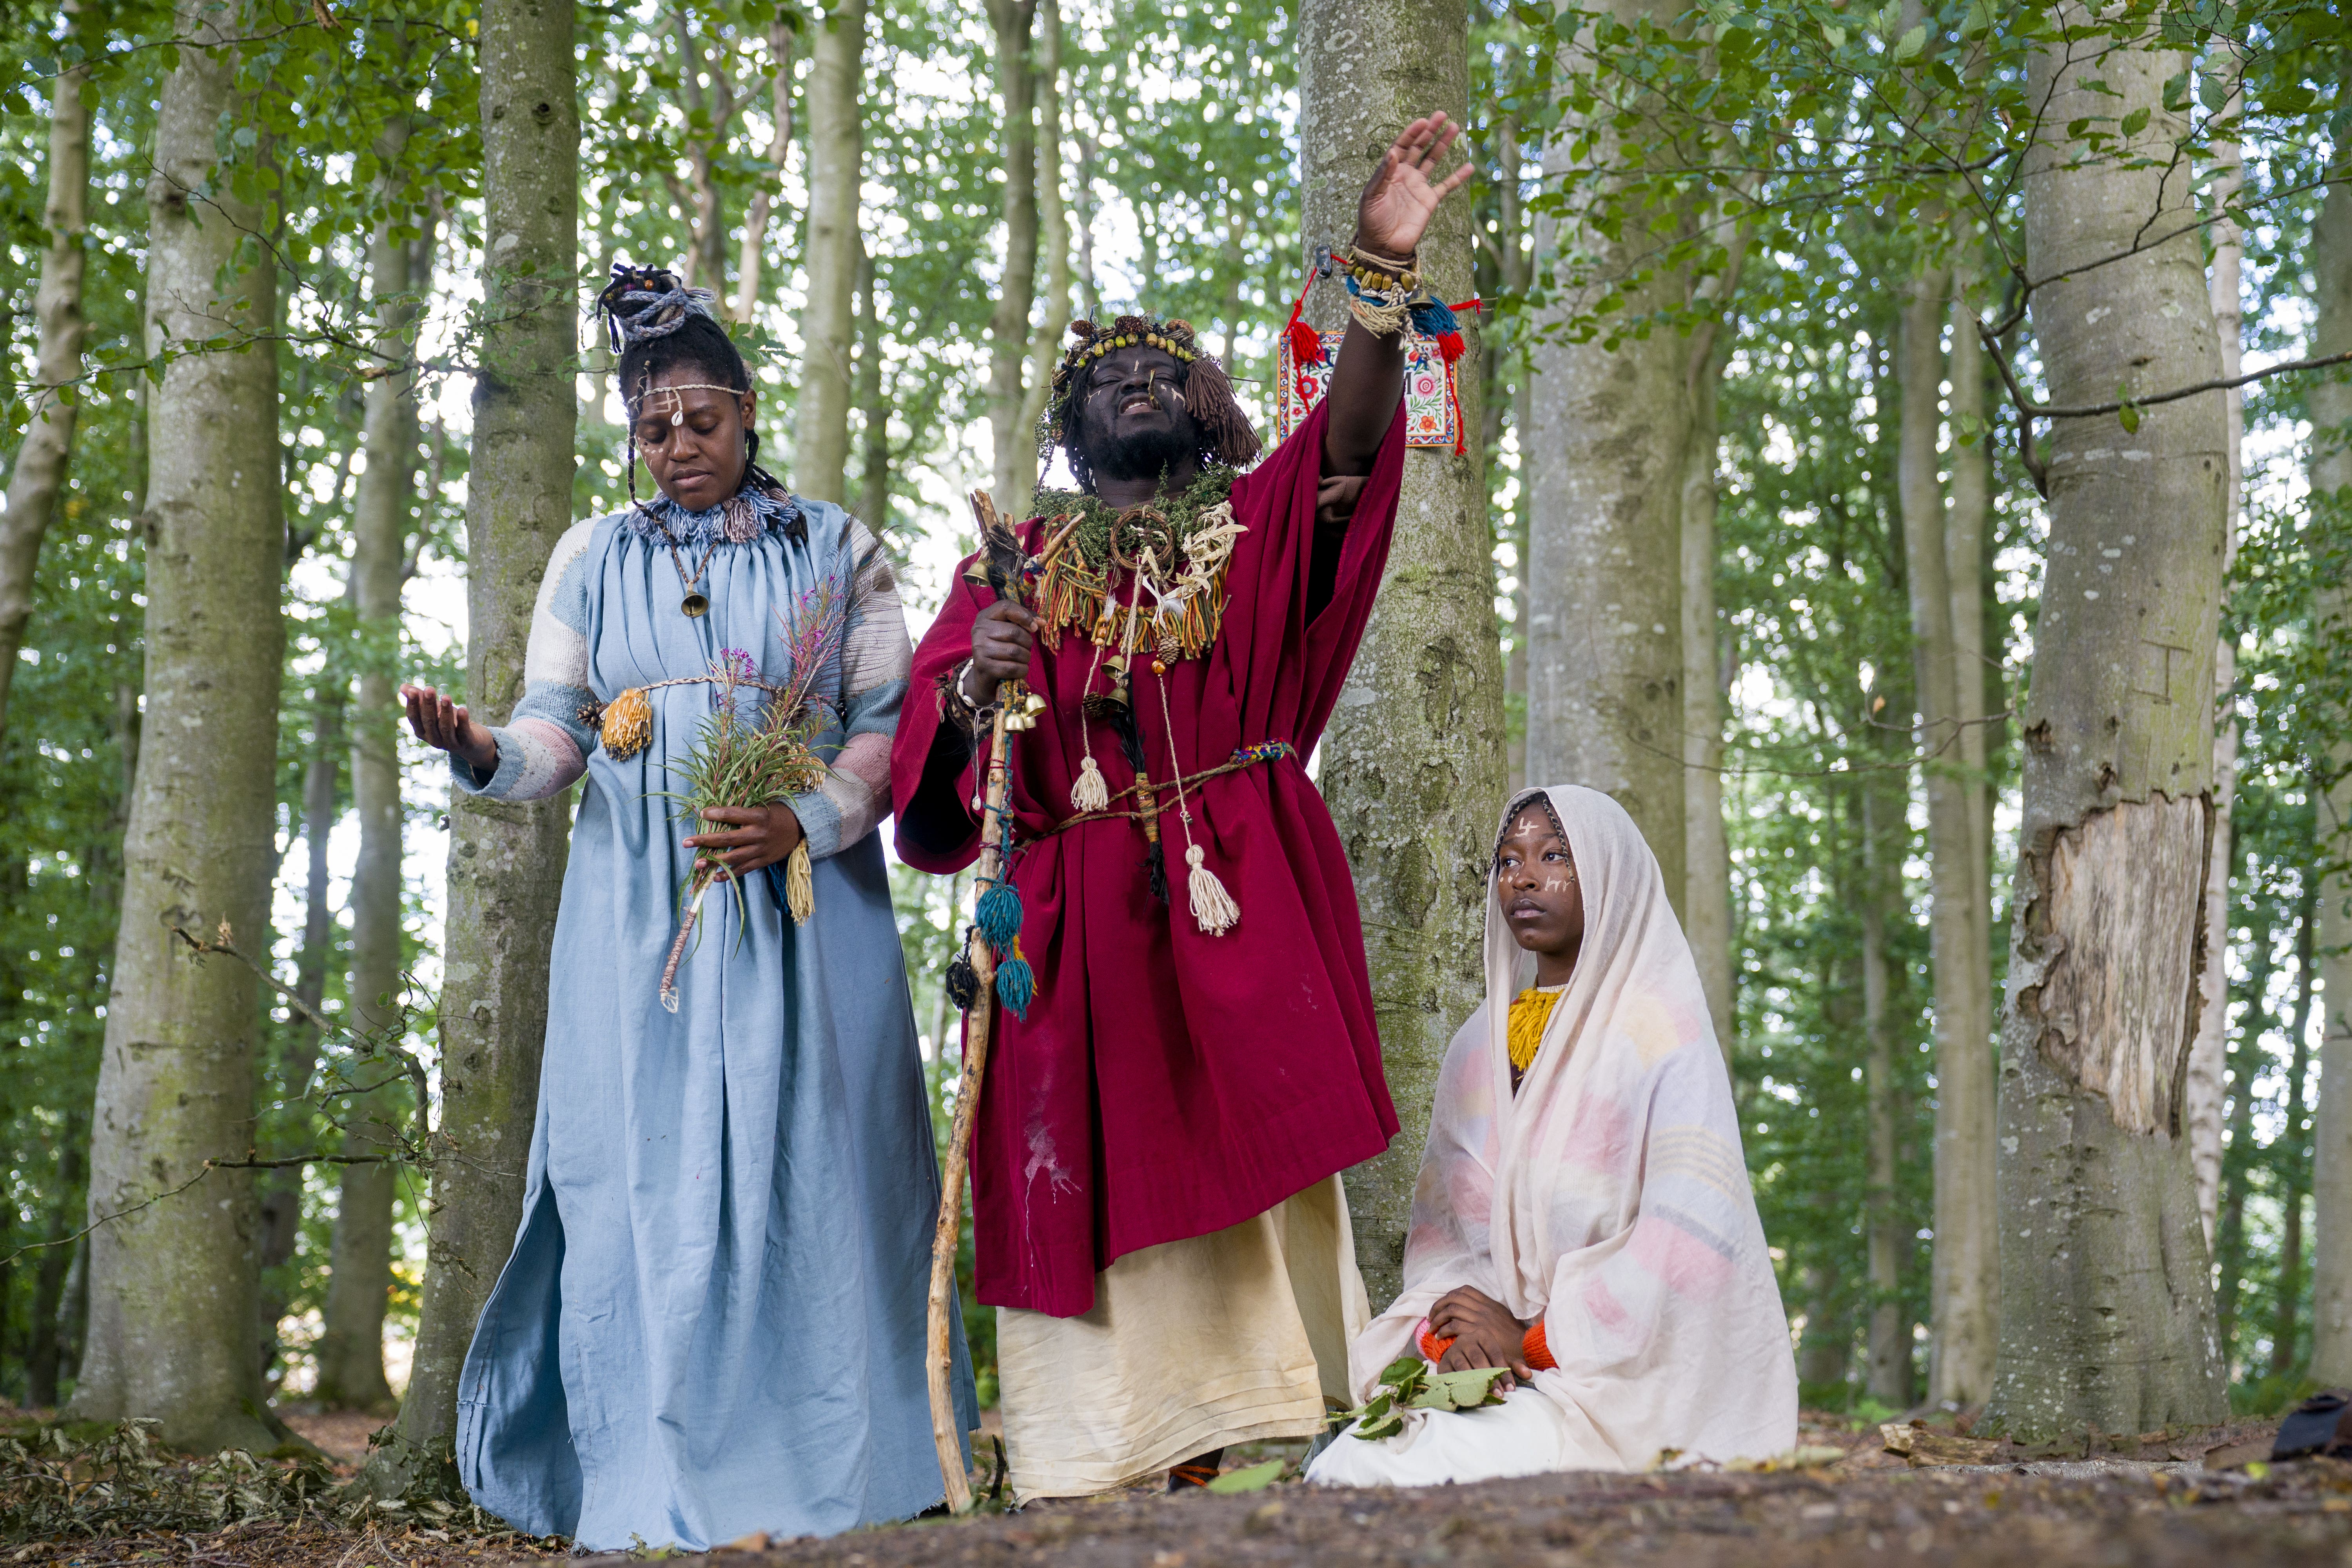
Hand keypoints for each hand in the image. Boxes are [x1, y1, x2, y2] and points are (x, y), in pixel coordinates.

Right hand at [401, 683, 497, 773]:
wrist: (474, 742)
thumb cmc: (451, 722)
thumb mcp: (436, 709)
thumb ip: (421, 698)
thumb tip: (402, 687)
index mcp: (423, 731)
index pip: (414, 718)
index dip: (413, 705)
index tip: (413, 691)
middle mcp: (434, 739)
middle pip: (429, 722)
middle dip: (428, 705)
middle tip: (429, 689)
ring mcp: (450, 744)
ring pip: (445, 727)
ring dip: (445, 711)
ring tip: (446, 696)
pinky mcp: (466, 744)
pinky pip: (463, 733)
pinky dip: (462, 721)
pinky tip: (463, 709)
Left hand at [684, 804, 804, 878]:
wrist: (801, 829)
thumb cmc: (778, 813)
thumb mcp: (763, 806)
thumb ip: (743, 811)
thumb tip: (718, 813)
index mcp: (758, 816)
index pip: (731, 814)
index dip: (715, 814)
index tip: (701, 813)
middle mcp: (758, 834)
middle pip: (727, 838)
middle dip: (705, 840)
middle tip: (686, 842)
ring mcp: (760, 849)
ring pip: (734, 857)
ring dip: (714, 861)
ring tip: (698, 863)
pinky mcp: (763, 861)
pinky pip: (744, 869)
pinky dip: (729, 874)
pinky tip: (715, 878)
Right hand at [965, 600, 1035, 704]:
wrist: (983, 675)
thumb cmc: (1000, 647)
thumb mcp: (1008, 629)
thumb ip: (1025, 621)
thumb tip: (1042, 623)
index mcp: (985, 617)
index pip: (1006, 607)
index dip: (1024, 616)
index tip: (1034, 628)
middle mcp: (979, 630)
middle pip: (1014, 632)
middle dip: (1027, 642)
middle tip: (1026, 647)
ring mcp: (980, 649)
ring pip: (1015, 651)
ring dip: (1025, 657)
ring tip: (1022, 658)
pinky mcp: (984, 667)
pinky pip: (1012, 668)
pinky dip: (1022, 670)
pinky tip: (1019, 669)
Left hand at [1353, 113, 1474, 261]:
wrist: (1383, 247)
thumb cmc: (1371, 221)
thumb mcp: (1371, 196)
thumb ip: (1383, 174)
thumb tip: (1393, 152)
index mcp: (1390, 171)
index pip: (1402, 146)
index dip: (1412, 133)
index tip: (1423, 121)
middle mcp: (1405, 174)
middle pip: (1419, 147)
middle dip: (1429, 131)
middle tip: (1441, 115)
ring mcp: (1418, 186)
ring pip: (1433, 160)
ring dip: (1443, 144)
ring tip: (1454, 127)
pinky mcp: (1429, 201)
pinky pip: (1446, 186)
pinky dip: (1457, 177)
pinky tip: (1469, 166)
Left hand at [1429, 1286, 1533, 1384]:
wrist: (1526, 1348)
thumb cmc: (1514, 1338)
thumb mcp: (1502, 1318)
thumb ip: (1488, 1312)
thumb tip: (1472, 1311)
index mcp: (1489, 1303)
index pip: (1465, 1290)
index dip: (1449, 1296)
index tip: (1441, 1305)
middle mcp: (1484, 1308)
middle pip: (1454, 1297)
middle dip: (1438, 1305)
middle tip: (1431, 1317)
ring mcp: (1481, 1319)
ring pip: (1452, 1310)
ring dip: (1438, 1318)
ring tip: (1432, 1329)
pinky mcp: (1478, 1332)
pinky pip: (1455, 1326)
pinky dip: (1444, 1330)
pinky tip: (1441, 1337)